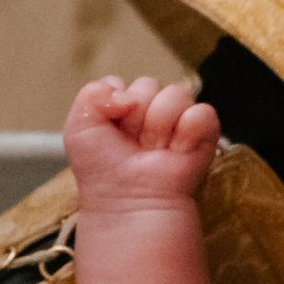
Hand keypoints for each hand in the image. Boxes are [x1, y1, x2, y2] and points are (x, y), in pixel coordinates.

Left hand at [64, 75, 218, 206]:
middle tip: (134, 145)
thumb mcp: (79, 126)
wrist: (126, 199)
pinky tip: (177, 149)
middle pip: (148, 85)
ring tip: (153, 150)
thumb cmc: (102, 169)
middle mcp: (152, 110)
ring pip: (176, 94)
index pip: (123, 84)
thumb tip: (130, 94)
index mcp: (125, 107)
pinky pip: (203, 112)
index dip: (116, 105)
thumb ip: (93, 93)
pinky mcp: (204, 134)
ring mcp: (179, 121)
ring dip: (159, 125)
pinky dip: (188, 130)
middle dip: (136, 117)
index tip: (112, 131)